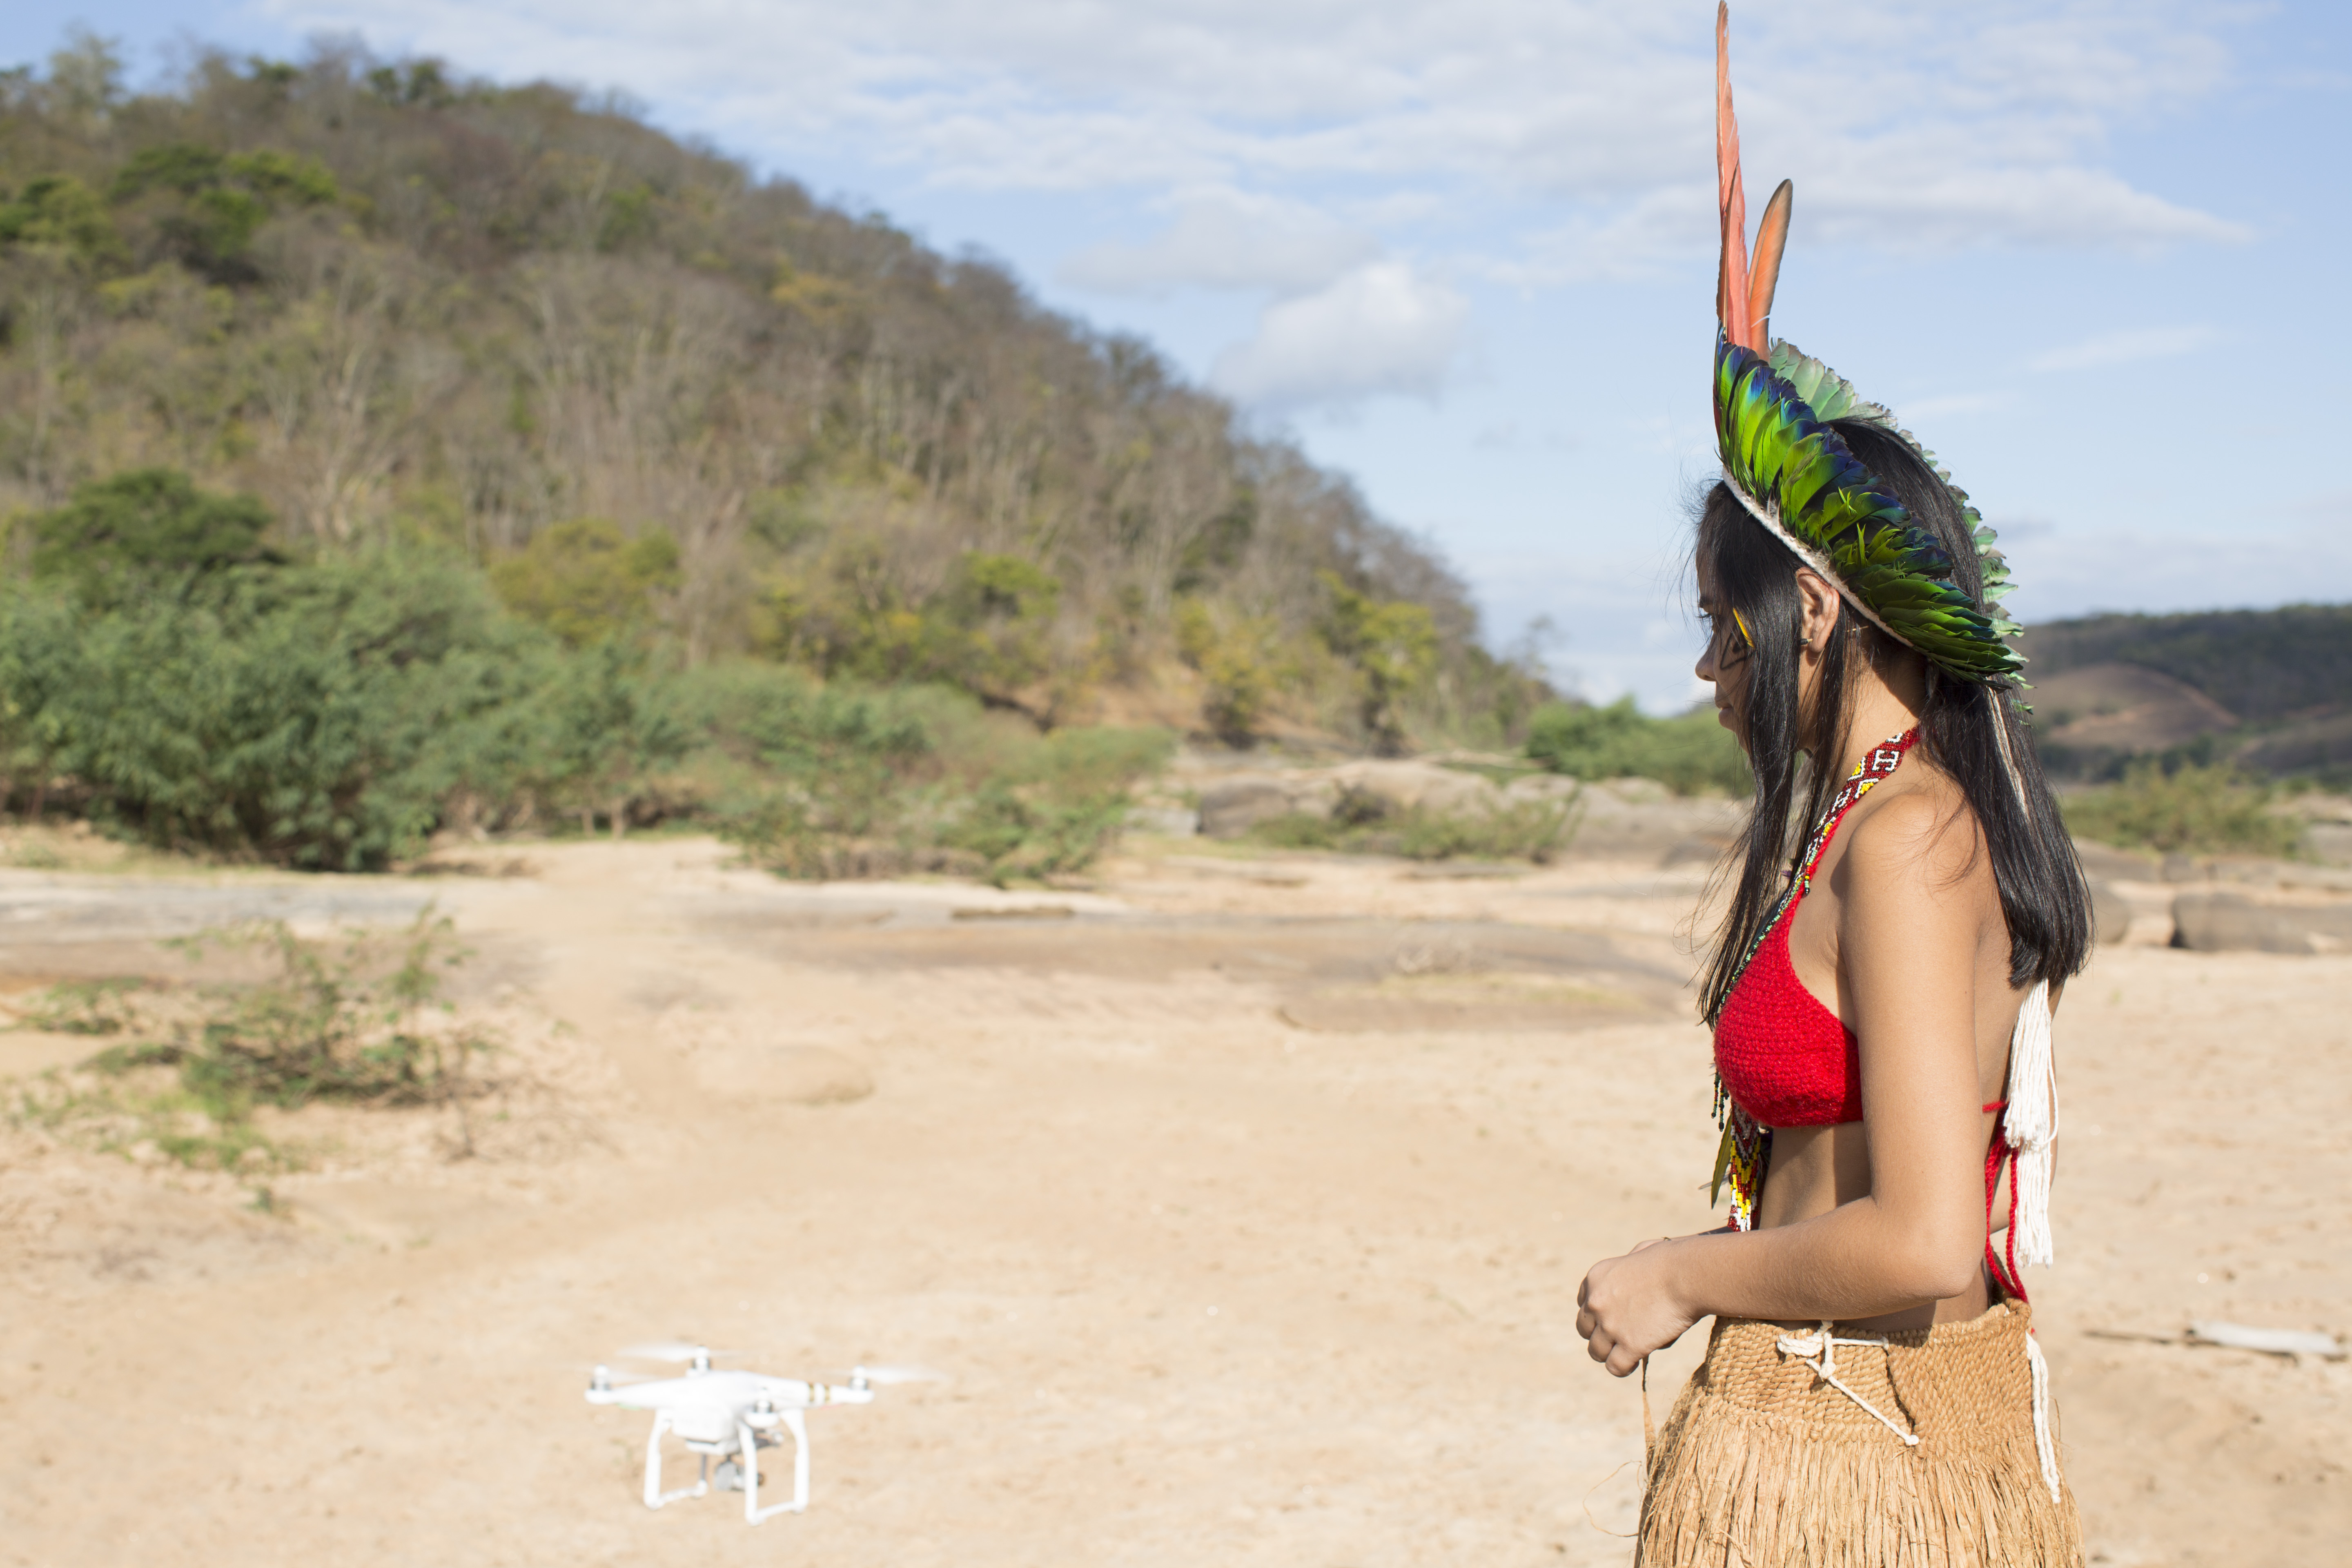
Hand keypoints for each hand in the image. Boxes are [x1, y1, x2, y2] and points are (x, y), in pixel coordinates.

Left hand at [1576, 1237, 1698, 1376]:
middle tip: (1618, 1338)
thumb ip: (1631, 1262)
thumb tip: (1636, 1260)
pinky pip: (1615, 1367)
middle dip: (1599, 1335)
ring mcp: (1610, 1326)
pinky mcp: (1629, 1345)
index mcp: (1595, 1278)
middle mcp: (1596, 1302)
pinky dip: (1623, 1368)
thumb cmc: (1672, 1261)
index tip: (1611, 1319)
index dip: (1597, 1314)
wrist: (1686, 1276)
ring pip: (1596, 1352)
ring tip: (1626, 1355)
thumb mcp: (1641, 1251)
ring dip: (1609, 1354)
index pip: (1583, 1304)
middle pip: (1584, 1329)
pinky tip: (1634, 1363)